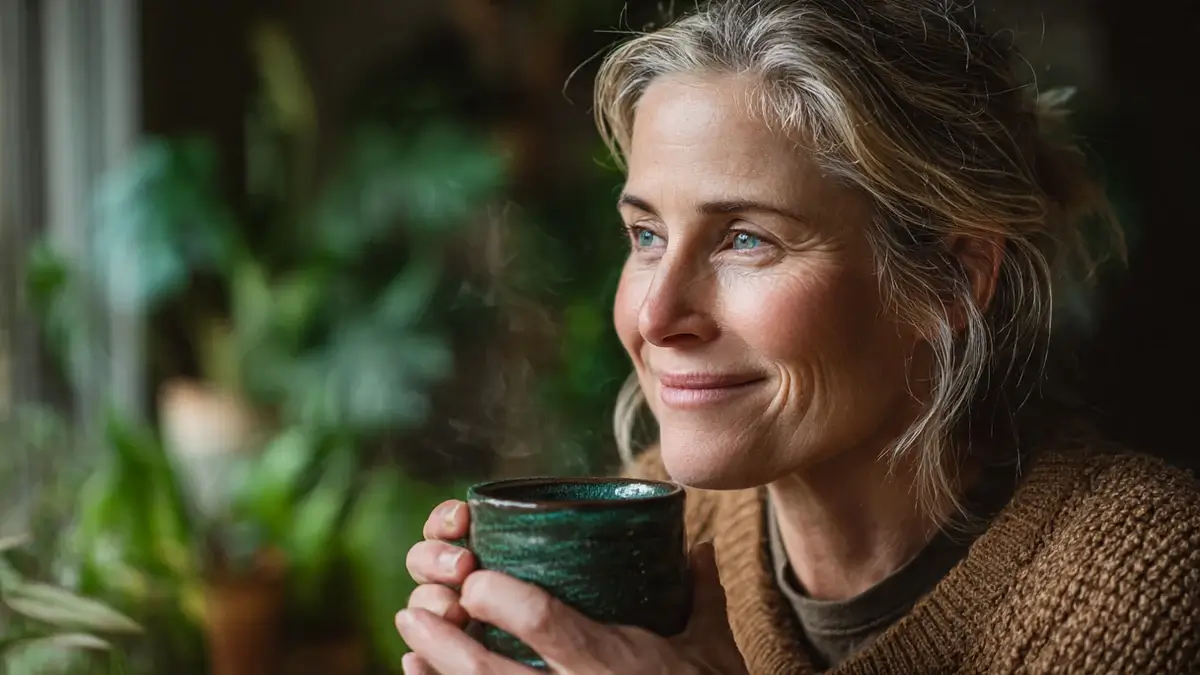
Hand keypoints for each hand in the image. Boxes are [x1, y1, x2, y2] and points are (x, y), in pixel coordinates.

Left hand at [400, 500, 745, 673]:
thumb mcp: (712, 649)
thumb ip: (700, 594)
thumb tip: (697, 544)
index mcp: (608, 662)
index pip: (540, 620)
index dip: (497, 596)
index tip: (476, 578)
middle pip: (488, 670)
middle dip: (444, 638)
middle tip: (416, 607)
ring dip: (436, 671)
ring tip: (411, 642)